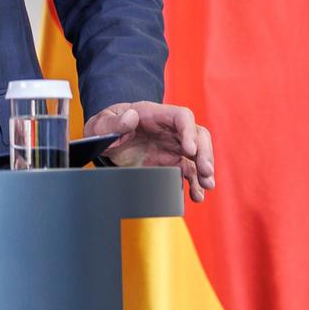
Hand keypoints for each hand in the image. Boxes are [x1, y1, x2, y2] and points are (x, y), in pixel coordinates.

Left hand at [84, 101, 216, 201]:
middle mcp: (169, 129)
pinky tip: (196, 195)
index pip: (181, 117)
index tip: (190, 150)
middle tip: (205, 171)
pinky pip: (188, 170)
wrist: (103, 140)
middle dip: (205, 152)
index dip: (189, 132)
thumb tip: (130, 118)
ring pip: (198, 154)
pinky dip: (194, 182)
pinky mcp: (171, 161)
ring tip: (206, 185)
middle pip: (197, 135)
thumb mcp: (102, 124)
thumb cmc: (104, 127)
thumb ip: (114, 122)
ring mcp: (172, 145)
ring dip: (205, 169)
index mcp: (153, 114)